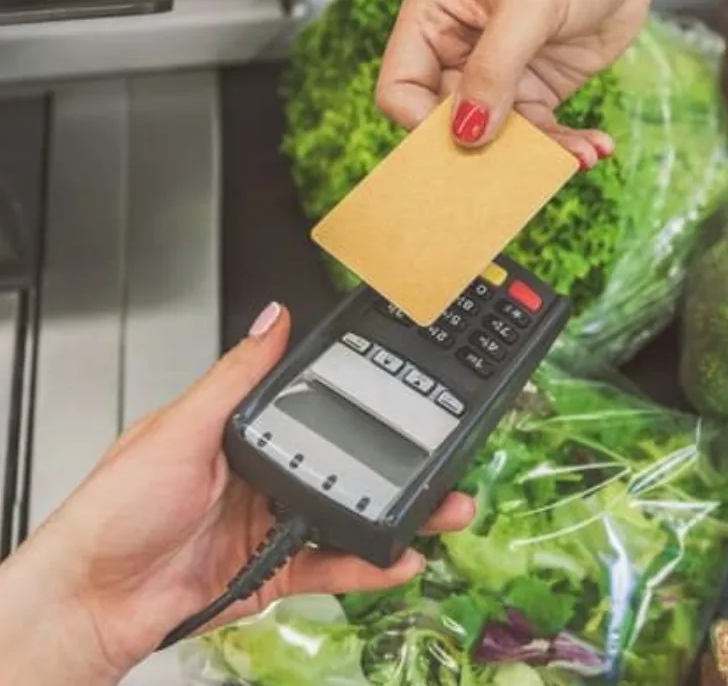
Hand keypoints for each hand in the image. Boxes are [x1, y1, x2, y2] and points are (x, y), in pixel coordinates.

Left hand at [0, 302, 474, 684]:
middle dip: (397, 464)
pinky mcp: (274, 572)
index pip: (312, 411)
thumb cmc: (114, 512)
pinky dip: (371, 566)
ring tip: (442, 509)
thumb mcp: (179, 429)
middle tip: (443, 457)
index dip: (359, 404)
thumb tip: (272, 319)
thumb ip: (236, 379)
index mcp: (238, 435)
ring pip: (349, 516)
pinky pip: (334, 566)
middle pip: (344, 466)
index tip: (406, 393)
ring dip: (399, 515)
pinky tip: (401, 558)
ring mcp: (270, 526)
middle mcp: (260, 478)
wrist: (93, 601)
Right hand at [375, 0, 704, 166]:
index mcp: (432, 20)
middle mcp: (458, 52)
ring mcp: (499, 76)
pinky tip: (595, 148)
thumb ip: (494, 70)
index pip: (401, 91)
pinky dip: (565, 148)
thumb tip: (467, 133)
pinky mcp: (538, 92)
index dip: (424, 124)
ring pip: (499, 139)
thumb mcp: (530, 6)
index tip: (467, 140)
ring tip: (581, 155)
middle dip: (487, 152)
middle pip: (448, 125)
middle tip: (525, 169)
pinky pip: (540, 136)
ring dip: (538, 156)